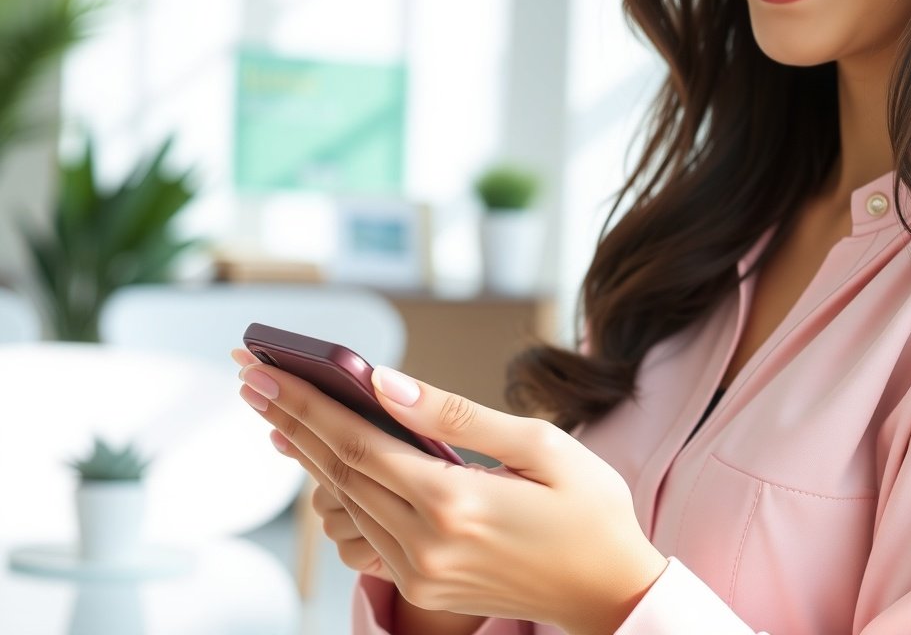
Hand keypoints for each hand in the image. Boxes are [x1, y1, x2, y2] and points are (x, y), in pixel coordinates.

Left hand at [229, 349, 667, 634]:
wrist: (610, 591)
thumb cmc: (591, 511)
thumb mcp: (541, 446)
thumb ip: (458, 417)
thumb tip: (386, 383)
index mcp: (456, 502)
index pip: (359, 442)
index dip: (306, 403)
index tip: (265, 370)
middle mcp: (427, 543)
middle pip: (338, 471)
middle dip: (291, 419)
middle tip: (249, 378)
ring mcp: (422, 570)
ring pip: (344, 503)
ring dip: (307, 454)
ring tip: (277, 413)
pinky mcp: (425, 583)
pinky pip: (364, 530)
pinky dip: (338, 491)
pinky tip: (325, 463)